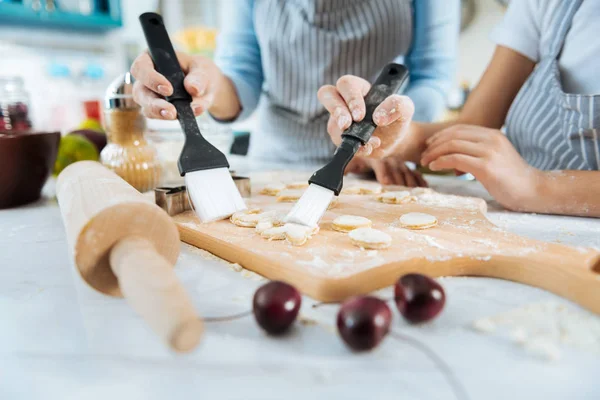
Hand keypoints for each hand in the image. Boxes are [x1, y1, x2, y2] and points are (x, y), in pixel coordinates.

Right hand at [130, 51, 223, 119]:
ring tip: (174, 115)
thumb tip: (193, 88)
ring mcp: (149, 96)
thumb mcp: (203, 69)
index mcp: (152, 59)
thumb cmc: (199, 72)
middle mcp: (146, 79)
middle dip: (154, 103)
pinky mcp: (156, 110)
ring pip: (145, 107)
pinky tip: (181, 117)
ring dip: (159, 113)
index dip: (151, 79)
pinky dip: (168, 118)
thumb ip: (199, 78)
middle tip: (171, 110)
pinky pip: (156, 116)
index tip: (168, 90)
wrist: (206, 88)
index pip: (140, 67)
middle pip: (139, 91)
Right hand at [317, 75, 414, 157]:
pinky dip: (356, 148)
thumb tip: (379, 117)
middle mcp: (344, 102)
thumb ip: (398, 105)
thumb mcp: (405, 107)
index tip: (361, 115)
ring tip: (362, 142)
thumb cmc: (396, 118)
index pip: (346, 84)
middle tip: (347, 125)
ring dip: (344, 134)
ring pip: (331, 124)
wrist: (393, 139)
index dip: (351, 98)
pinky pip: (340, 144)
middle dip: (336, 110)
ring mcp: (338, 121)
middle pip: (327, 94)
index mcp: (358, 88)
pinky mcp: (340, 139)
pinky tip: (368, 148)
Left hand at [346, 156, 427, 186]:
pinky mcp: (407, 166)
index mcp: (377, 157)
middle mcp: (390, 158)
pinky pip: (415, 172)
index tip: (386, 182)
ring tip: (416, 191)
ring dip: (411, 181)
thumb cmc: (365, 154)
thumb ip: (348, 166)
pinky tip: (425, 187)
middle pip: (396, 170)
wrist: (379, 138)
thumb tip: (339, 174)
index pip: (380, 165)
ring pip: (407, 171)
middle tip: (405, 192)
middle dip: (399, 181)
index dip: (383, 173)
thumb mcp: (356, 159)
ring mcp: (399, 162)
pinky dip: (420, 179)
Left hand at [420, 125, 542, 209]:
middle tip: (423, 154)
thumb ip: (475, 156)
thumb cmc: (511, 180)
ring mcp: (489, 152)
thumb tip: (452, 162)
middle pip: (454, 134)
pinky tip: (434, 167)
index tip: (429, 145)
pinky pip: (456, 159)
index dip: (441, 135)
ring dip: (434, 153)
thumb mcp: (493, 160)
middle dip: (434, 143)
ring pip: (452, 145)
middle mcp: (491, 139)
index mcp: (493, 135)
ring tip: (425, 161)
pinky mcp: (486, 167)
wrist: (533, 191)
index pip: (460, 128)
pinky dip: (441, 162)